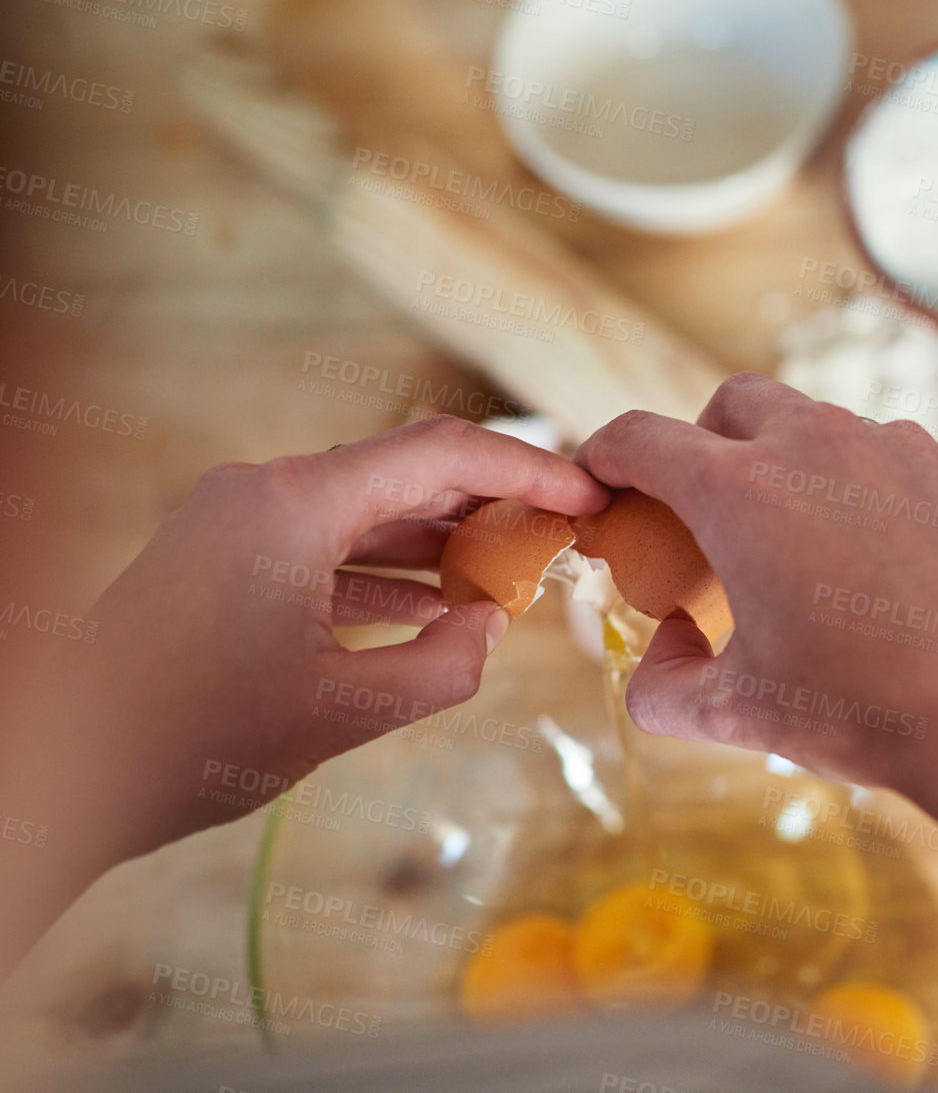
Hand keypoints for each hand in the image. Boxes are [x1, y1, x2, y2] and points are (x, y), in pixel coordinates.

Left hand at [14, 414, 607, 863]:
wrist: (65, 767)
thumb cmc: (187, 740)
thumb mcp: (340, 713)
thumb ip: (440, 664)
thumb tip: (488, 624)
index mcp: (292, 507)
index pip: (439, 454)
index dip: (528, 471)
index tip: (587, 496)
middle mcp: (263, 492)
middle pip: (405, 470)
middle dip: (488, 503)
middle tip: (558, 538)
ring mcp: (237, 519)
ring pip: (366, 508)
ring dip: (438, 540)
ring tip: (508, 577)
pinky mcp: (222, 554)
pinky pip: (325, 543)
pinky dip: (383, 569)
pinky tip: (433, 606)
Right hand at [575, 374, 937, 788]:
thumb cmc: (865, 710)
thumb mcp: (738, 715)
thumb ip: (664, 687)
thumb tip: (662, 652)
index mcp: (740, 491)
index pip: (641, 438)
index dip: (605, 457)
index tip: (602, 483)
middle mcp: (816, 446)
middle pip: (733, 404)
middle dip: (702, 443)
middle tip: (705, 516)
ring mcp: (897, 451)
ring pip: (821, 429)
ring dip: (792, 469)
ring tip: (802, 550)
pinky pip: (891, 464)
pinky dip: (864, 497)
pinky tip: (882, 569)